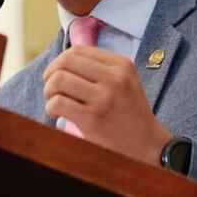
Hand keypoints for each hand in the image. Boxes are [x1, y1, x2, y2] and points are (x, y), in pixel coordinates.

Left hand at [42, 46, 172, 164]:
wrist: (148, 145)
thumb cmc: (129, 114)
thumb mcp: (125, 82)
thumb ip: (100, 69)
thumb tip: (61, 63)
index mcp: (122, 65)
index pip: (77, 50)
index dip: (59, 62)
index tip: (57, 75)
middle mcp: (114, 78)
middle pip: (65, 62)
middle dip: (50, 75)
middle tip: (51, 89)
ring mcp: (104, 98)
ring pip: (58, 80)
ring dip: (49, 91)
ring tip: (54, 102)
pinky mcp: (93, 119)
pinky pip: (58, 103)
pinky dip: (50, 108)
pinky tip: (57, 114)